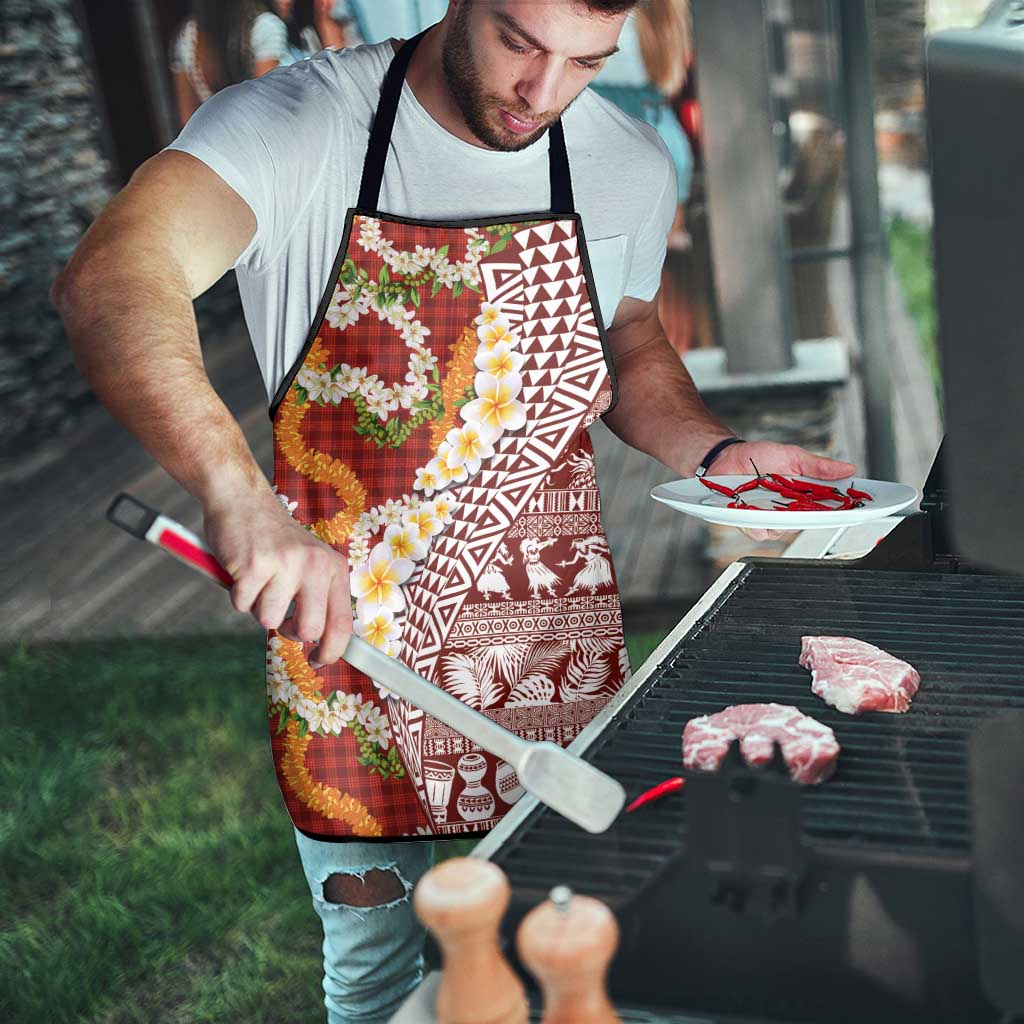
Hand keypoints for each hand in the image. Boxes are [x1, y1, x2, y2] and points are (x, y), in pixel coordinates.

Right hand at [203, 488, 351, 666]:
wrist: (242, 500)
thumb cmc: (274, 540)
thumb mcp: (309, 562)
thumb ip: (318, 596)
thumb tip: (323, 643)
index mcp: (333, 567)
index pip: (342, 623)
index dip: (332, 651)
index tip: (318, 661)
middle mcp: (315, 565)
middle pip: (309, 630)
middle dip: (290, 632)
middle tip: (279, 617)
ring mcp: (285, 564)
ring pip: (269, 620)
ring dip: (257, 607)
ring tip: (259, 580)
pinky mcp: (253, 565)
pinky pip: (242, 605)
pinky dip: (237, 594)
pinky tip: (242, 571)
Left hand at [709, 441, 856, 541]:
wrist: (726, 457)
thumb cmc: (758, 457)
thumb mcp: (792, 456)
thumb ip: (818, 466)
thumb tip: (848, 468)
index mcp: (803, 495)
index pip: (829, 507)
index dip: (844, 510)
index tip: (858, 508)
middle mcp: (789, 510)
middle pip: (809, 523)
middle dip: (813, 517)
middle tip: (814, 506)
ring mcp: (770, 518)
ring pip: (784, 530)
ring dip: (782, 519)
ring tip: (775, 504)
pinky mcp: (750, 523)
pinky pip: (760, 531)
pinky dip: (759, 523)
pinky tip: (756, 512)